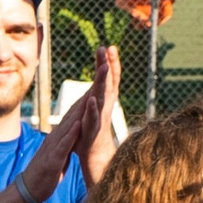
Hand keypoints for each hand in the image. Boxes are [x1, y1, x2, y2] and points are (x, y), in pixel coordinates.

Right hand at [18, 86, 99, 202]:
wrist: (28, 189)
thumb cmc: (46, 172)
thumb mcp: (60, 152)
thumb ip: (67, 141)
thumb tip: (74, 133)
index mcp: (61, 135)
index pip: (77, 113)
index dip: (91, 96)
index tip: (103, 81)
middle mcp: (58, 136)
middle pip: (75, 112)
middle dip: (90, 94)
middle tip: (102, 74)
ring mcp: (54, 146)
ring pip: (70, 124)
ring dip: (81, 109)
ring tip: (94, 93)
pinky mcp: (53, 158)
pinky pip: (63, 145)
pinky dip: (71, 134)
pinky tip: (79, 124)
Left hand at [78, 47, 120, 178]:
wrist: (93, 156)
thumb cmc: (92, 130)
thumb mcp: (93, 108)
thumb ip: (95, 93)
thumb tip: (97, 77)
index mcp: (104, 100)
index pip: (109, 78)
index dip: (111, 62)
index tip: (109, 46)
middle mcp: (105, 106)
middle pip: (108, 82)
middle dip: (109, 64)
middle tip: (109, 48)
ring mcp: (99, 117)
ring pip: (103, 97)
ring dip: (104, 82)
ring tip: (104, 67)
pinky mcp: (92, 130)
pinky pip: (93, 117)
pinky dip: (93, 108)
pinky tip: (92, 98)